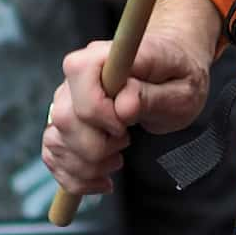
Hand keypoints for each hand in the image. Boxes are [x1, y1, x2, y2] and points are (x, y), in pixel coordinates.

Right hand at [43, 0, 220, 195]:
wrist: (171, 73)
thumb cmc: (179, 77)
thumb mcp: (183, 89)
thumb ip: (152, 96)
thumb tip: (123, 106)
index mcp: (108, 55)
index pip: (79, 72)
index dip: (98, 109)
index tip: (125, 127)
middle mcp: (79, 74)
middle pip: (64, 117)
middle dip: (95, 146)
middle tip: (126, 144)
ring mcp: (68, 98)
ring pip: (55, 139)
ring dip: (86, 165)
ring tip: (117, 161)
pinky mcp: (65, 122)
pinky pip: (52, 153)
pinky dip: (74, 176)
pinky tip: (101, 179)